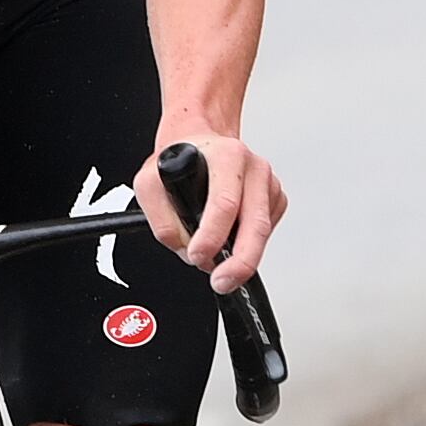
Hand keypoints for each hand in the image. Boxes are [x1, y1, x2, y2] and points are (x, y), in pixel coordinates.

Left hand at [135, 130, 285, 294]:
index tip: (197, 255)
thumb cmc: (179, 161)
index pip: (225, 203)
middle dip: (239, 262)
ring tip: (222, 272)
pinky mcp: (275, 197)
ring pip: (263, 232)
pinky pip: (265, 231)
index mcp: (226, 156)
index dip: (212, 236)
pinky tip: (230, 238)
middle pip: (256, 224)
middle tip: (222, 281)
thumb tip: (182, 246)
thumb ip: (160, 217)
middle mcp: (253, 167)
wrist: (199, 144)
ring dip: (242, 258)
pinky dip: (246, 243)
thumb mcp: (150, 181)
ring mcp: (267, 183)